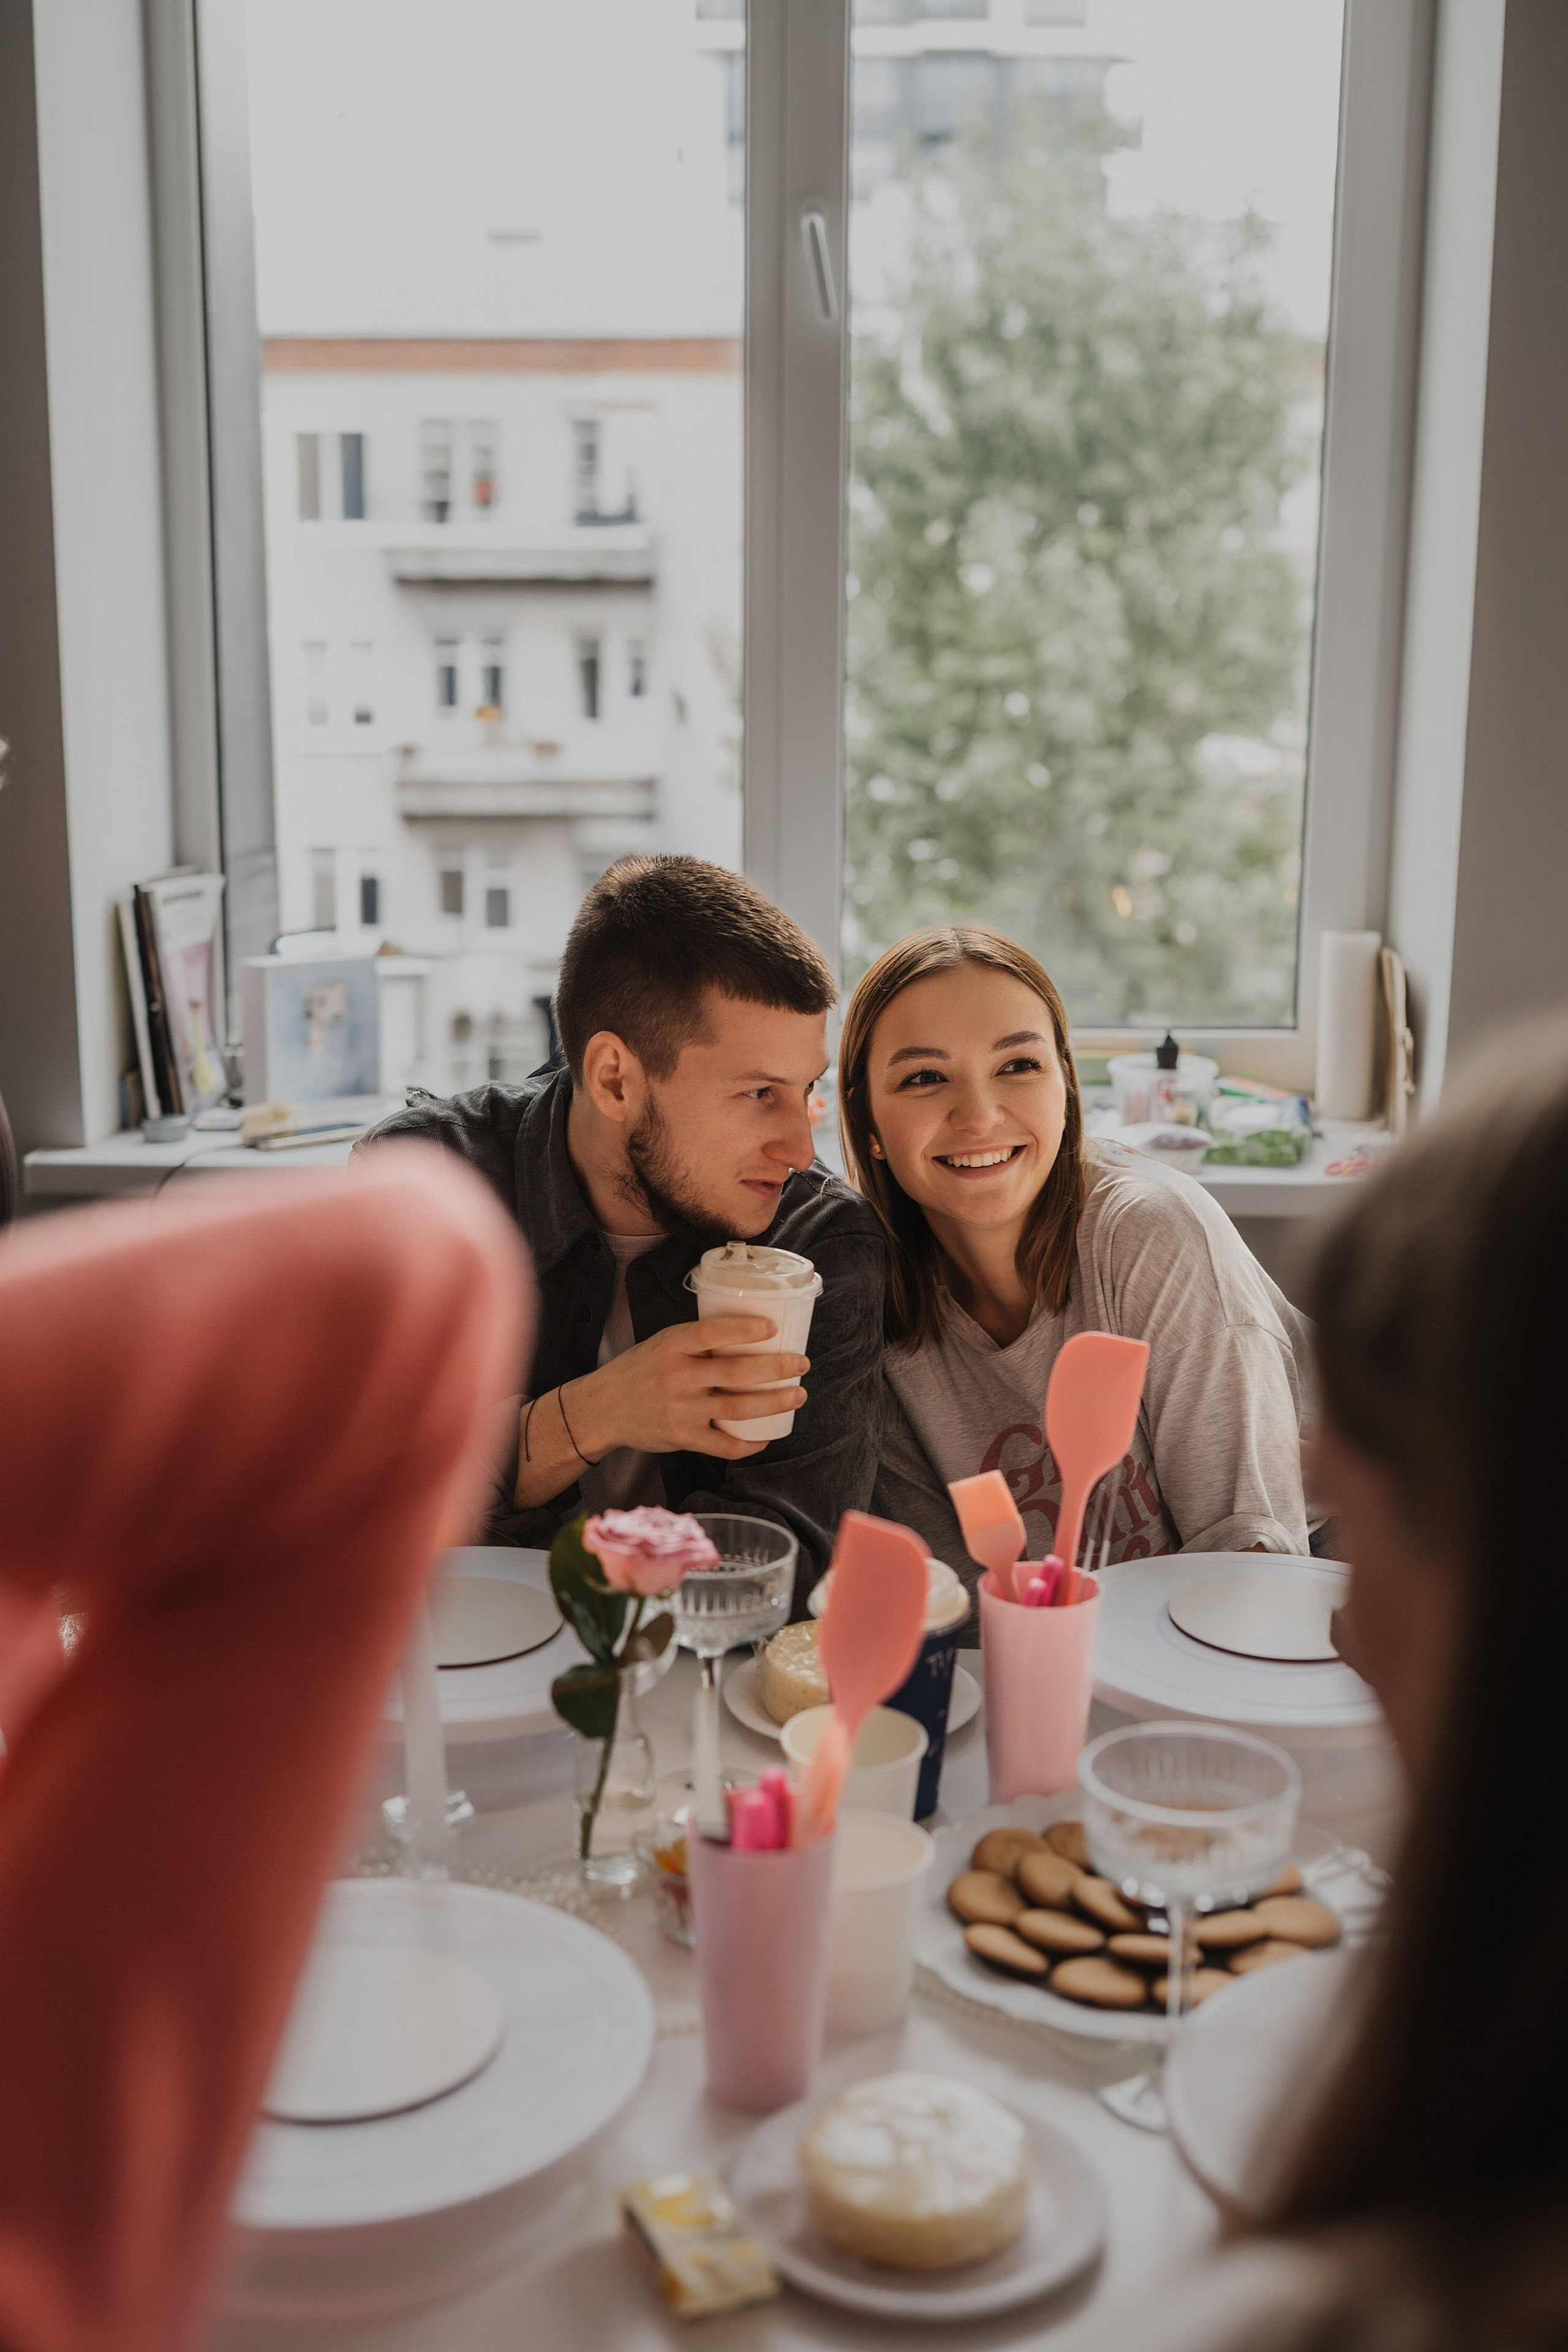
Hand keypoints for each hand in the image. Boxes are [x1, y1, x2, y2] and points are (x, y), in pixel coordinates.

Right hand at [567, 1317, 809, 1462]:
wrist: (602, 1409)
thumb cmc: (640, 1370)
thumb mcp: (662, 1343)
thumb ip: (698, 1341)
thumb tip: (751, 1333)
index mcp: (672, 1346)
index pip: (712, 1332)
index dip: (745, 1329)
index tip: (774, 1327)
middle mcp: (677, 1377)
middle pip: (736, 1373)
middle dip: (776, 1369)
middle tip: (802, 1364)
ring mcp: (681, 1410)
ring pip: (738, 1409)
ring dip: (775, 1403)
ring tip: (798, 1395)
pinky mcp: (683, 1437)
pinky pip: (726, 1445)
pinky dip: (751, 1443)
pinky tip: (767, 1435)